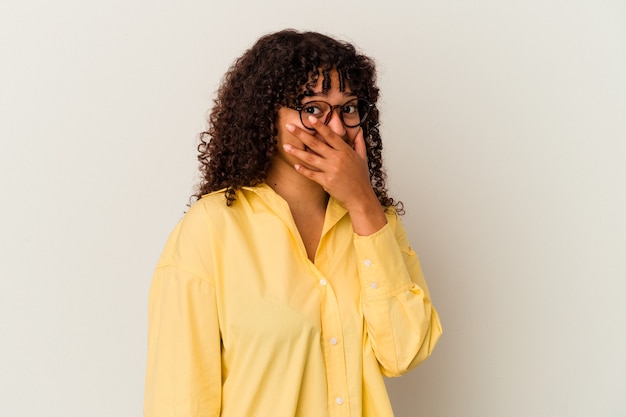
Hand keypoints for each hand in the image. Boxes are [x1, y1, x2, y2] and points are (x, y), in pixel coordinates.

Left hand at [284, 116, 386, 233]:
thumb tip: (359, 130)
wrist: (360, 197)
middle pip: (316, 143)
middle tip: (289, 126)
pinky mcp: (326, 181)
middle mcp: (337, 159)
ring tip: (285, 146)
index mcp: (345, 151)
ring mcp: (331, 170)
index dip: (320, 126)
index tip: (310, 118)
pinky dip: (303, 170)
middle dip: (301, 134)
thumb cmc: (361, 177)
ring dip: (297, 152)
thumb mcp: (363, 158)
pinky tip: (295, 165)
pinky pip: (312, 174)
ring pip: (310, 158)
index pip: (330, 135)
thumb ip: (359, 142)